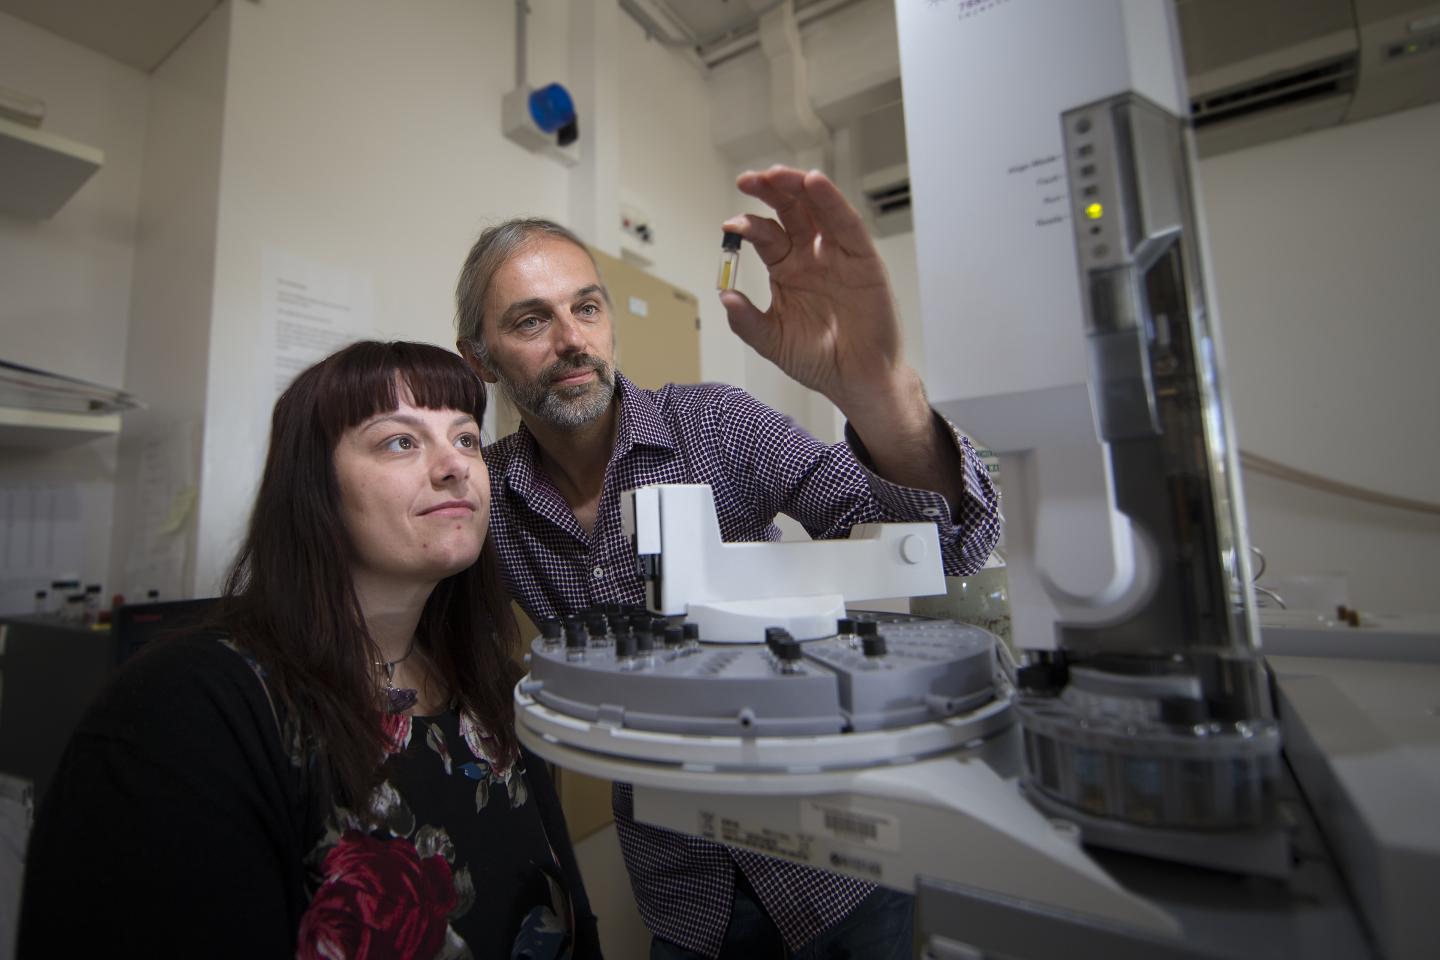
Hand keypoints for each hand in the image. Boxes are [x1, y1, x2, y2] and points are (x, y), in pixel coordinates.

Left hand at [720, 166, 910, 415]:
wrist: (857, 380)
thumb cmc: (819, 360)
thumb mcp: (773, 341)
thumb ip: (747, 321)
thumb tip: (724, 296)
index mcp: (787, 269)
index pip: (766, 236)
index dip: (748, 226)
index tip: (730, 226)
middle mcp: (811, 255)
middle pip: (790, 211)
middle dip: (769, 192)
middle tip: (749, 180)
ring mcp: (837, 254)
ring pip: (817, 209)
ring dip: (797, 187)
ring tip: (777, 175)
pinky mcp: (863, 258)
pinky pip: (846, 224)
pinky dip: (832, 202)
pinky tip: (816, 184)